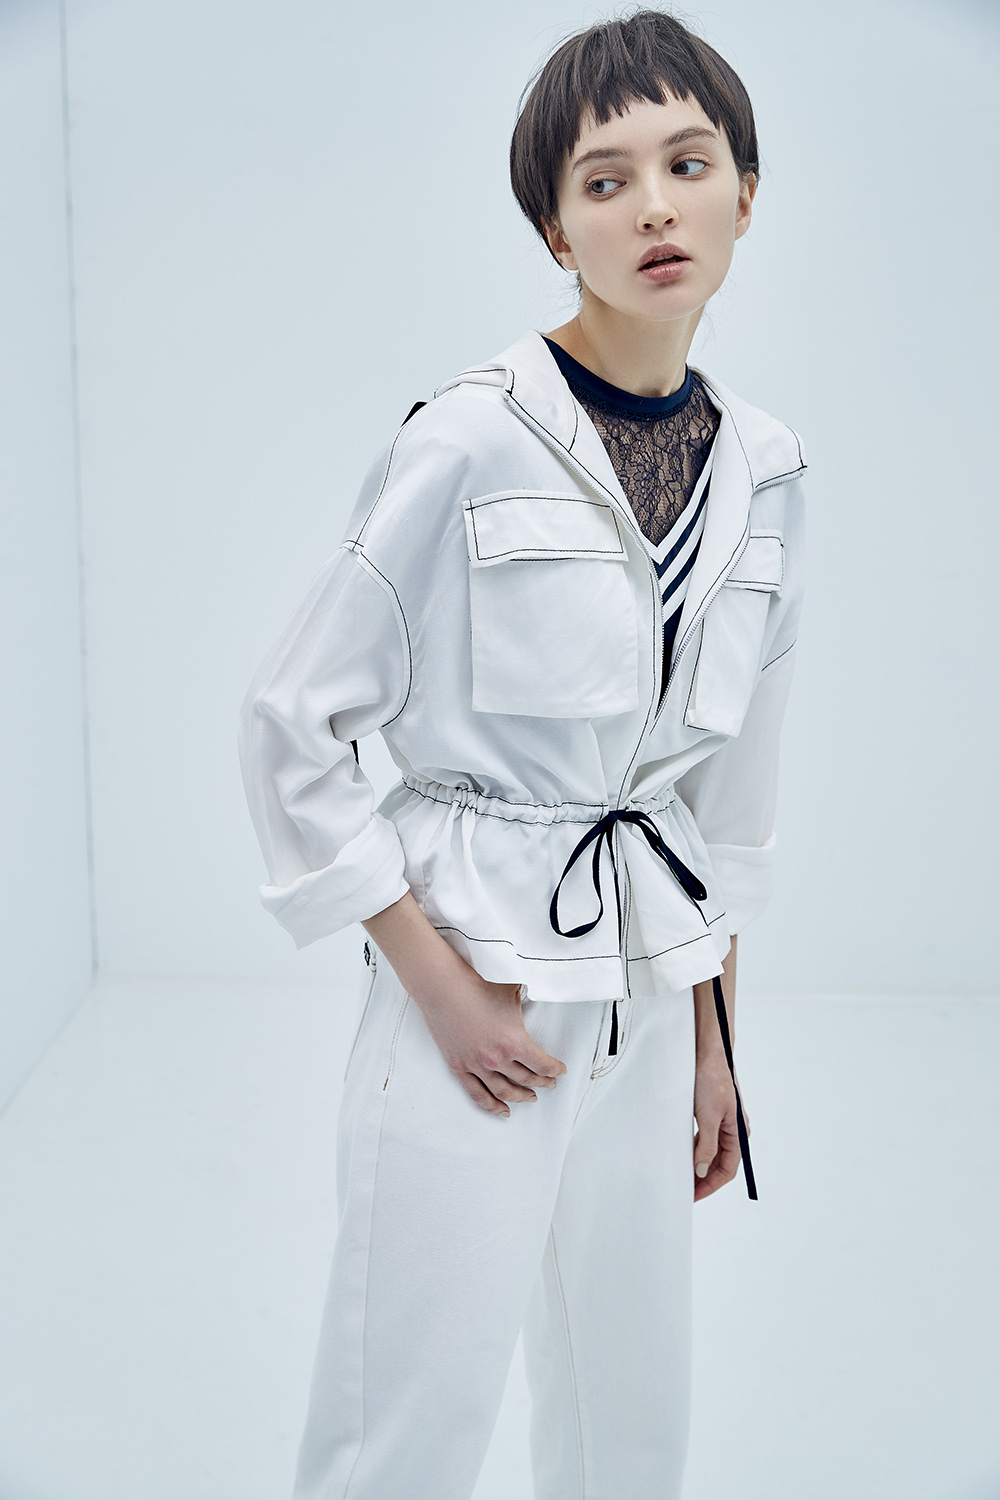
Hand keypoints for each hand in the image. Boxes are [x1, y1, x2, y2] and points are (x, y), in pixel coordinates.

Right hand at [361, 891, 566, 1116]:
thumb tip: (545, 993)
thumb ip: (531, 999)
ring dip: (519, 1097)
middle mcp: (497, 1059)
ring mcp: (476, 1065)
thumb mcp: (514, 991)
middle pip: (526, 1079)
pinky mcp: (458, 1066)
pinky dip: (491, 1105)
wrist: (443, 987)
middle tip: (549, 1084)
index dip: (555, 1070)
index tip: (559, 1071)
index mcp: (515, 1042)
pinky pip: (477, 1094)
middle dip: (542, 1083)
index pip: (543, 1065)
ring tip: (530, 1097)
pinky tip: (502, 1110)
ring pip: (503, 1091)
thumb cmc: (478, 985)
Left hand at [692, 1047, 745, 1199]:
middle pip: (720, 1163)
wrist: (709, 1051)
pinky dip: (695, 1149)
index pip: (727, 1170)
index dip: (710, 1186)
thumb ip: (706, 1146)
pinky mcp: (711, 1112)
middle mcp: (733, 1129)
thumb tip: (702, 1171)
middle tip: (685, 1190)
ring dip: (698, 1165)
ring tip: (682, 1175)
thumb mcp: (709, 1116)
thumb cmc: (712, 1079)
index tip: (693, 1196)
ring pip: (712, 1152)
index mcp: (738, 1133)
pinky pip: (704, 1138)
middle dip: (704, 1179)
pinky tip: (683, 1153)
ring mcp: (722, 1121)